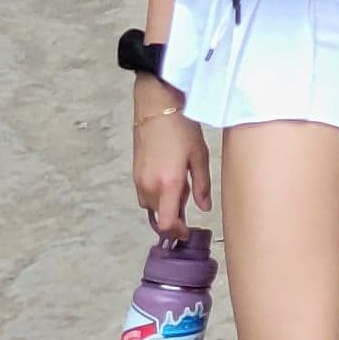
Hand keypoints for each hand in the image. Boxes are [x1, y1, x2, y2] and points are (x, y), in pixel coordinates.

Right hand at [132, 93, 209, 237]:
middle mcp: (149, 186)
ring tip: (179, 180)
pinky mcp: (134, 173)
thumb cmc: (182, 128)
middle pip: (159, 215)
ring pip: (151, 205)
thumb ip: (202, 185)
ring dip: (164, 202)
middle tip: (188, 192)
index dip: (176, 232)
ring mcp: (138, 180)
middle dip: (174, 212)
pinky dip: (156, 192)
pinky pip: (145, 193)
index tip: (186, 231)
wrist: (157, 107)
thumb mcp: (199, 155)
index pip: (165, 223)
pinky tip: (168, 174)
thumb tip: (204, 209)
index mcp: (168, 184)